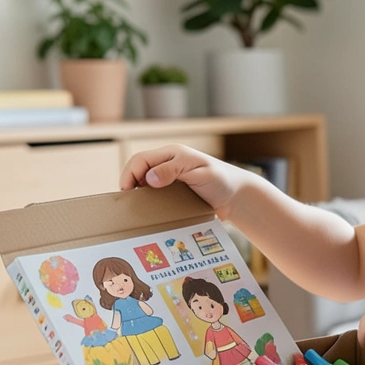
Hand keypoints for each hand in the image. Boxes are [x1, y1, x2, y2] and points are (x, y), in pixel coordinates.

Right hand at [119, 144, 254, 216]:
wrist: (238, 197)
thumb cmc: (223, 180)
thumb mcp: (200, 173)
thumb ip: (174, 171)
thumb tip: (149, 177)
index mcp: (173, 154)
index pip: (141, 159)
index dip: (129, 174)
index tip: (127, 192)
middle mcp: (169, 163)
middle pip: (139, 169)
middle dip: (129, 183)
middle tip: (128, 202)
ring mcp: (171, 177)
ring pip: (145, 182)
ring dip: (139, 193)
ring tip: (136, 207)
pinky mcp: (175, 191)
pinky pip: (156, 193)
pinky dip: (149, 201)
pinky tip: (150, 210)